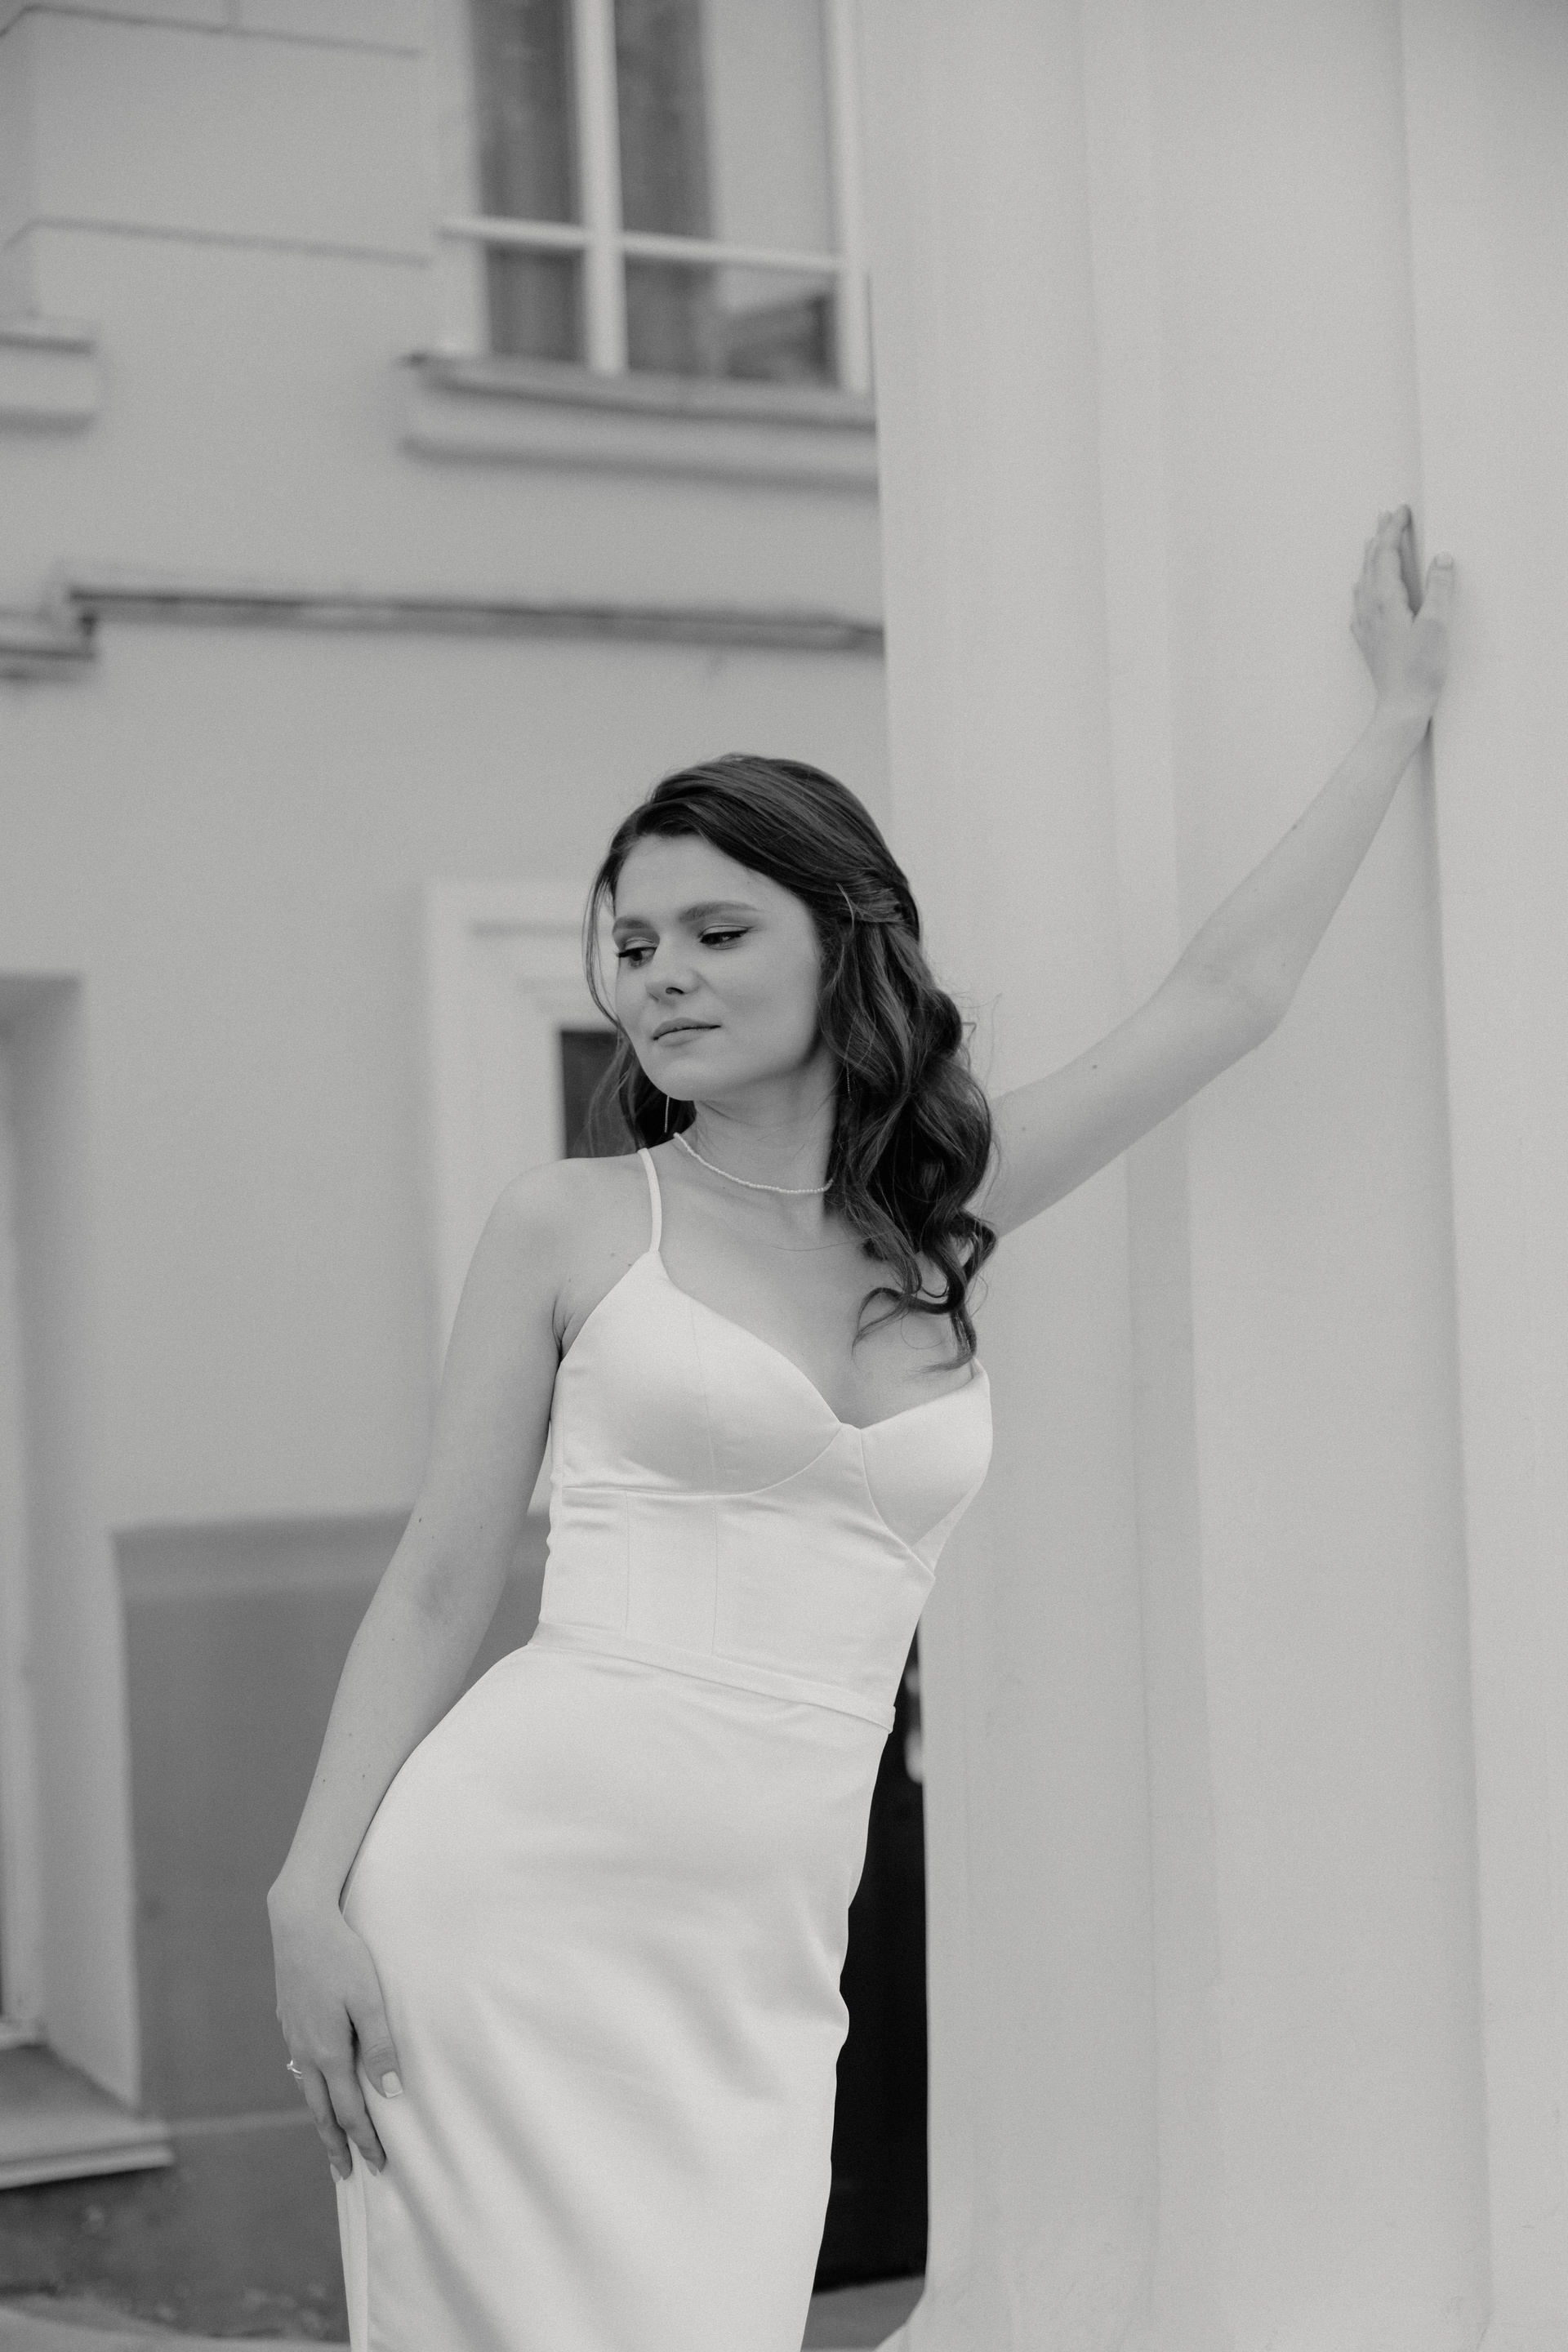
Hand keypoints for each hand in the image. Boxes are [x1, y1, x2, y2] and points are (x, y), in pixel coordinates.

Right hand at [269, 1892, 402, 2183]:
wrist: (299, 1922)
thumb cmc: (341, 1957)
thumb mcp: (369, 1999)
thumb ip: (380, 2046)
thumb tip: (392, 2093)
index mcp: (327, 2052)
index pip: (348, 2111)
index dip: (364, 2140)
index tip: (377, 2166)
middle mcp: (306, 2052)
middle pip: (320, 2112)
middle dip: (336, 2145)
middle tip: (346, 2175)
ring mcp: (294, 2037)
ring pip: (307, 2091)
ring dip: (321, 2120)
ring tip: (331, 2141)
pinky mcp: (289, 2021)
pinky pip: (300, 2068)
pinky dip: (311, 2091)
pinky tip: (315, 2089)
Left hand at [1351, 506, 1453, 718]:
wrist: (1401, 707)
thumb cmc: (1419, 671)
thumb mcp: (1436, 625)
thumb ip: (1439, 588)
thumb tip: (1441, 557)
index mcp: (1386, 600)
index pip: (1387, 554)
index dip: (1394, 530)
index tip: (1401, 511)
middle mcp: (1369, 609)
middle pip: (1372, 563)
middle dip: (1380, 537)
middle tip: (1386, 515)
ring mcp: (1365, 625)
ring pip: (1364, 580)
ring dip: (1370, 557)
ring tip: (1373, 541)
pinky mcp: (1367, 639)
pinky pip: (1360, 601)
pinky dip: (1363, 584)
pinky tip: (1361, 587)